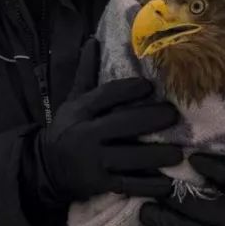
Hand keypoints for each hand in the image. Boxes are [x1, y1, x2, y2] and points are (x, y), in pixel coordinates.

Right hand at [35, 38, 182, 205]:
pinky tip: (167, 184)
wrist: (46, 167)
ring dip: (156, 156)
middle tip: (174, 115)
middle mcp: (86, 134)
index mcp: (81, 111)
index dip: (128, 90)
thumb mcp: (73, 100)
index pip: (106, 96)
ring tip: (179, 154)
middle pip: (122, 124)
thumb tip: (93, 39)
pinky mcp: (100, 184)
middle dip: (151, 119)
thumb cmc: (69, 128)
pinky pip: (128, 184)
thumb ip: (86, 72)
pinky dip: (148, 185)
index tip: (149, 86)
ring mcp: (93, 162)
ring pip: (129, 157)